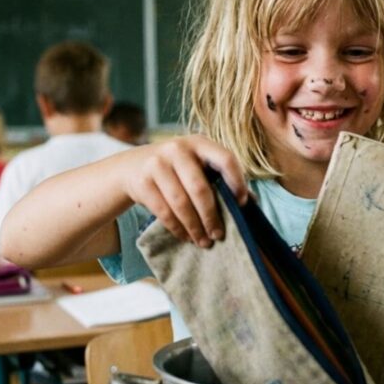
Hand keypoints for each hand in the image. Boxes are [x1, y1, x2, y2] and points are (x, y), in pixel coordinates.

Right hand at [121, 134, 248, 245]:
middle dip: (211, 216)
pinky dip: (177, 228)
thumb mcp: (196, 164)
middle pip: (200, 188)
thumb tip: (252, 202)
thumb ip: (220, 178)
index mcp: (199, 142)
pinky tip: (186, 236)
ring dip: (194, 227)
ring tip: (203, 241)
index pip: (225, 159)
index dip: (237, 182)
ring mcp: (157, 164)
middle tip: (218, 235)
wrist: (131, 167)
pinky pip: (164, 211)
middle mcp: (177, 149)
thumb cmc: (175, 169)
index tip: (241, 204)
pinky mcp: (142, 182)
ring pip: (181, 203)